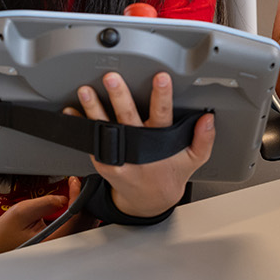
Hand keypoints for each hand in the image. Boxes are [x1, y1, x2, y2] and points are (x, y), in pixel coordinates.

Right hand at [0, 176, 87, 254]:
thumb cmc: (6, 230)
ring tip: (77, 192)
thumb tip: (64, 198)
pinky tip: (75, 203)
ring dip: (83, 208)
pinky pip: (77, 227)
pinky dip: (79, 214)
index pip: (73, 218)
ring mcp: (61, 242)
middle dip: (84, 202)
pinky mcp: (61, 239)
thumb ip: (44, 204)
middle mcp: (58, 244)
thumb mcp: (22, 212)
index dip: (77, 198)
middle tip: (78, 186)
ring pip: (83, 226)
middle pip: (83, 223)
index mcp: (50, 241)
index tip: (75, 183)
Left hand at [73, 71, 214, 217]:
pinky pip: (89, 142)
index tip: (160, 78)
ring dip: (93, 109)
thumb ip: (203, 139)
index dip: (162, 97)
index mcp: (159, 144)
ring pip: (105, 129)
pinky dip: (79, 126)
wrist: (148, 201)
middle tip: (112, 79)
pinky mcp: (103, 161)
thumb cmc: (169, 175)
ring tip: (86, 91)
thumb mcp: (193, 159)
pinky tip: (71, 111)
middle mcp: (137, 149)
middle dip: (120, 98)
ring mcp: (118, 156)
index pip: (163, 116)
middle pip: (128, 119)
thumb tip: (208, 119)